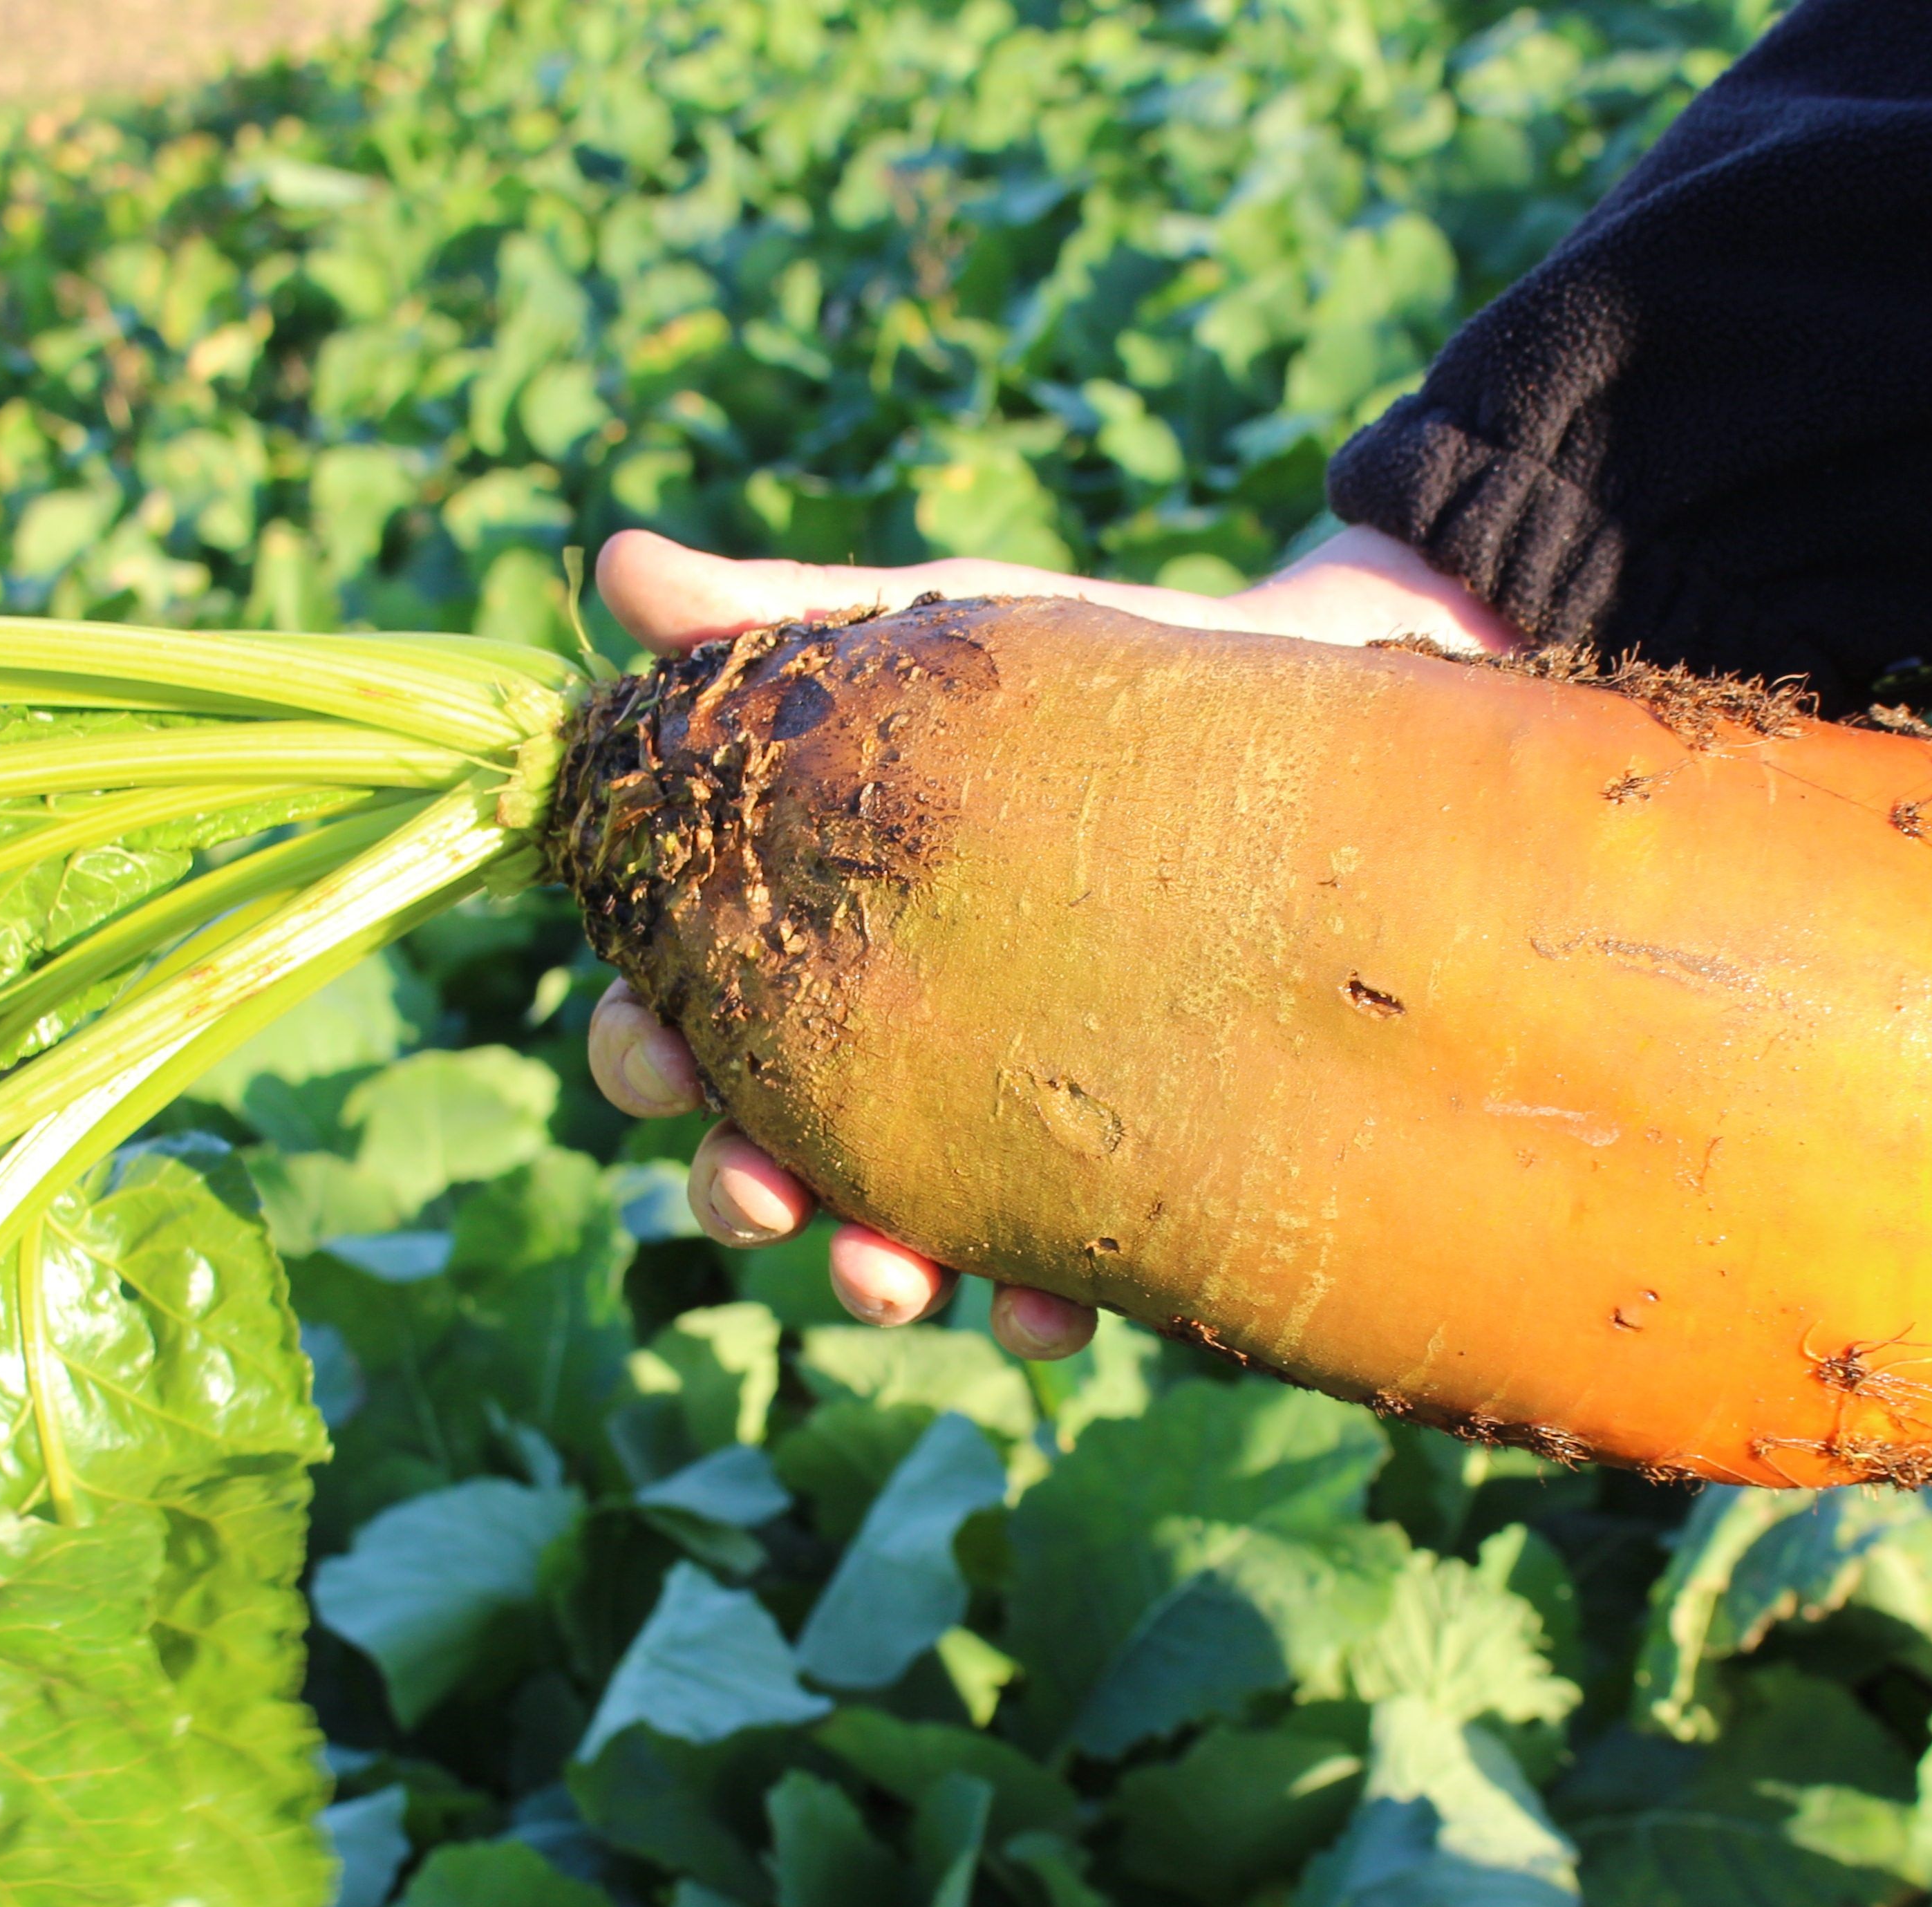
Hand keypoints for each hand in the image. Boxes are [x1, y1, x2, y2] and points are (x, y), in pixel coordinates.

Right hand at [582, 524, 1518, 1354]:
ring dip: (873, 1272)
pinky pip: (1070, 1274)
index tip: (658, 1050)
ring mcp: (1004, 1116)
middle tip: (763, 1191)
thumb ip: (786, 616)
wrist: (1315, 703)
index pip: (686, 1015)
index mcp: (819, 936)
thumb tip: (616, 565)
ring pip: (898, 1236)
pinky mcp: (1125, 1163)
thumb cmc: (1101, 669)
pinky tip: (1050, 1316)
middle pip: (768, 1151)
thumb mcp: (952, 635)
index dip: (649, 1049)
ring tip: (894, 1278)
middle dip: (746, 1187)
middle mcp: (897, 1045)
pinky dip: (1041, 1307)